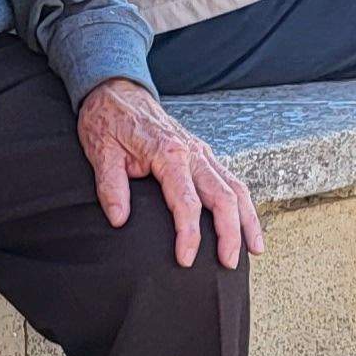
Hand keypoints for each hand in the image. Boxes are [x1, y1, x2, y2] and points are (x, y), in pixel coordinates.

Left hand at [78, 78, 261, 268]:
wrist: (117, 91)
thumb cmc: (108, 121)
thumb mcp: (101, 153)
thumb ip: (111, 187)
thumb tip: (119, 219)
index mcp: (169, 153)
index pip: (187, 202)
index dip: (189, 234)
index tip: (186, 260)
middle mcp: (193, 153)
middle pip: (224, 196)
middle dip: (231, 233)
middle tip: (229, 263)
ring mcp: (201, 152)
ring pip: (235, 187)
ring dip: (247, 219)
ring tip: (254, 249)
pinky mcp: (202, 154)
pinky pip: (230, 179)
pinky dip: (243, 203)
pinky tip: (245, 222)